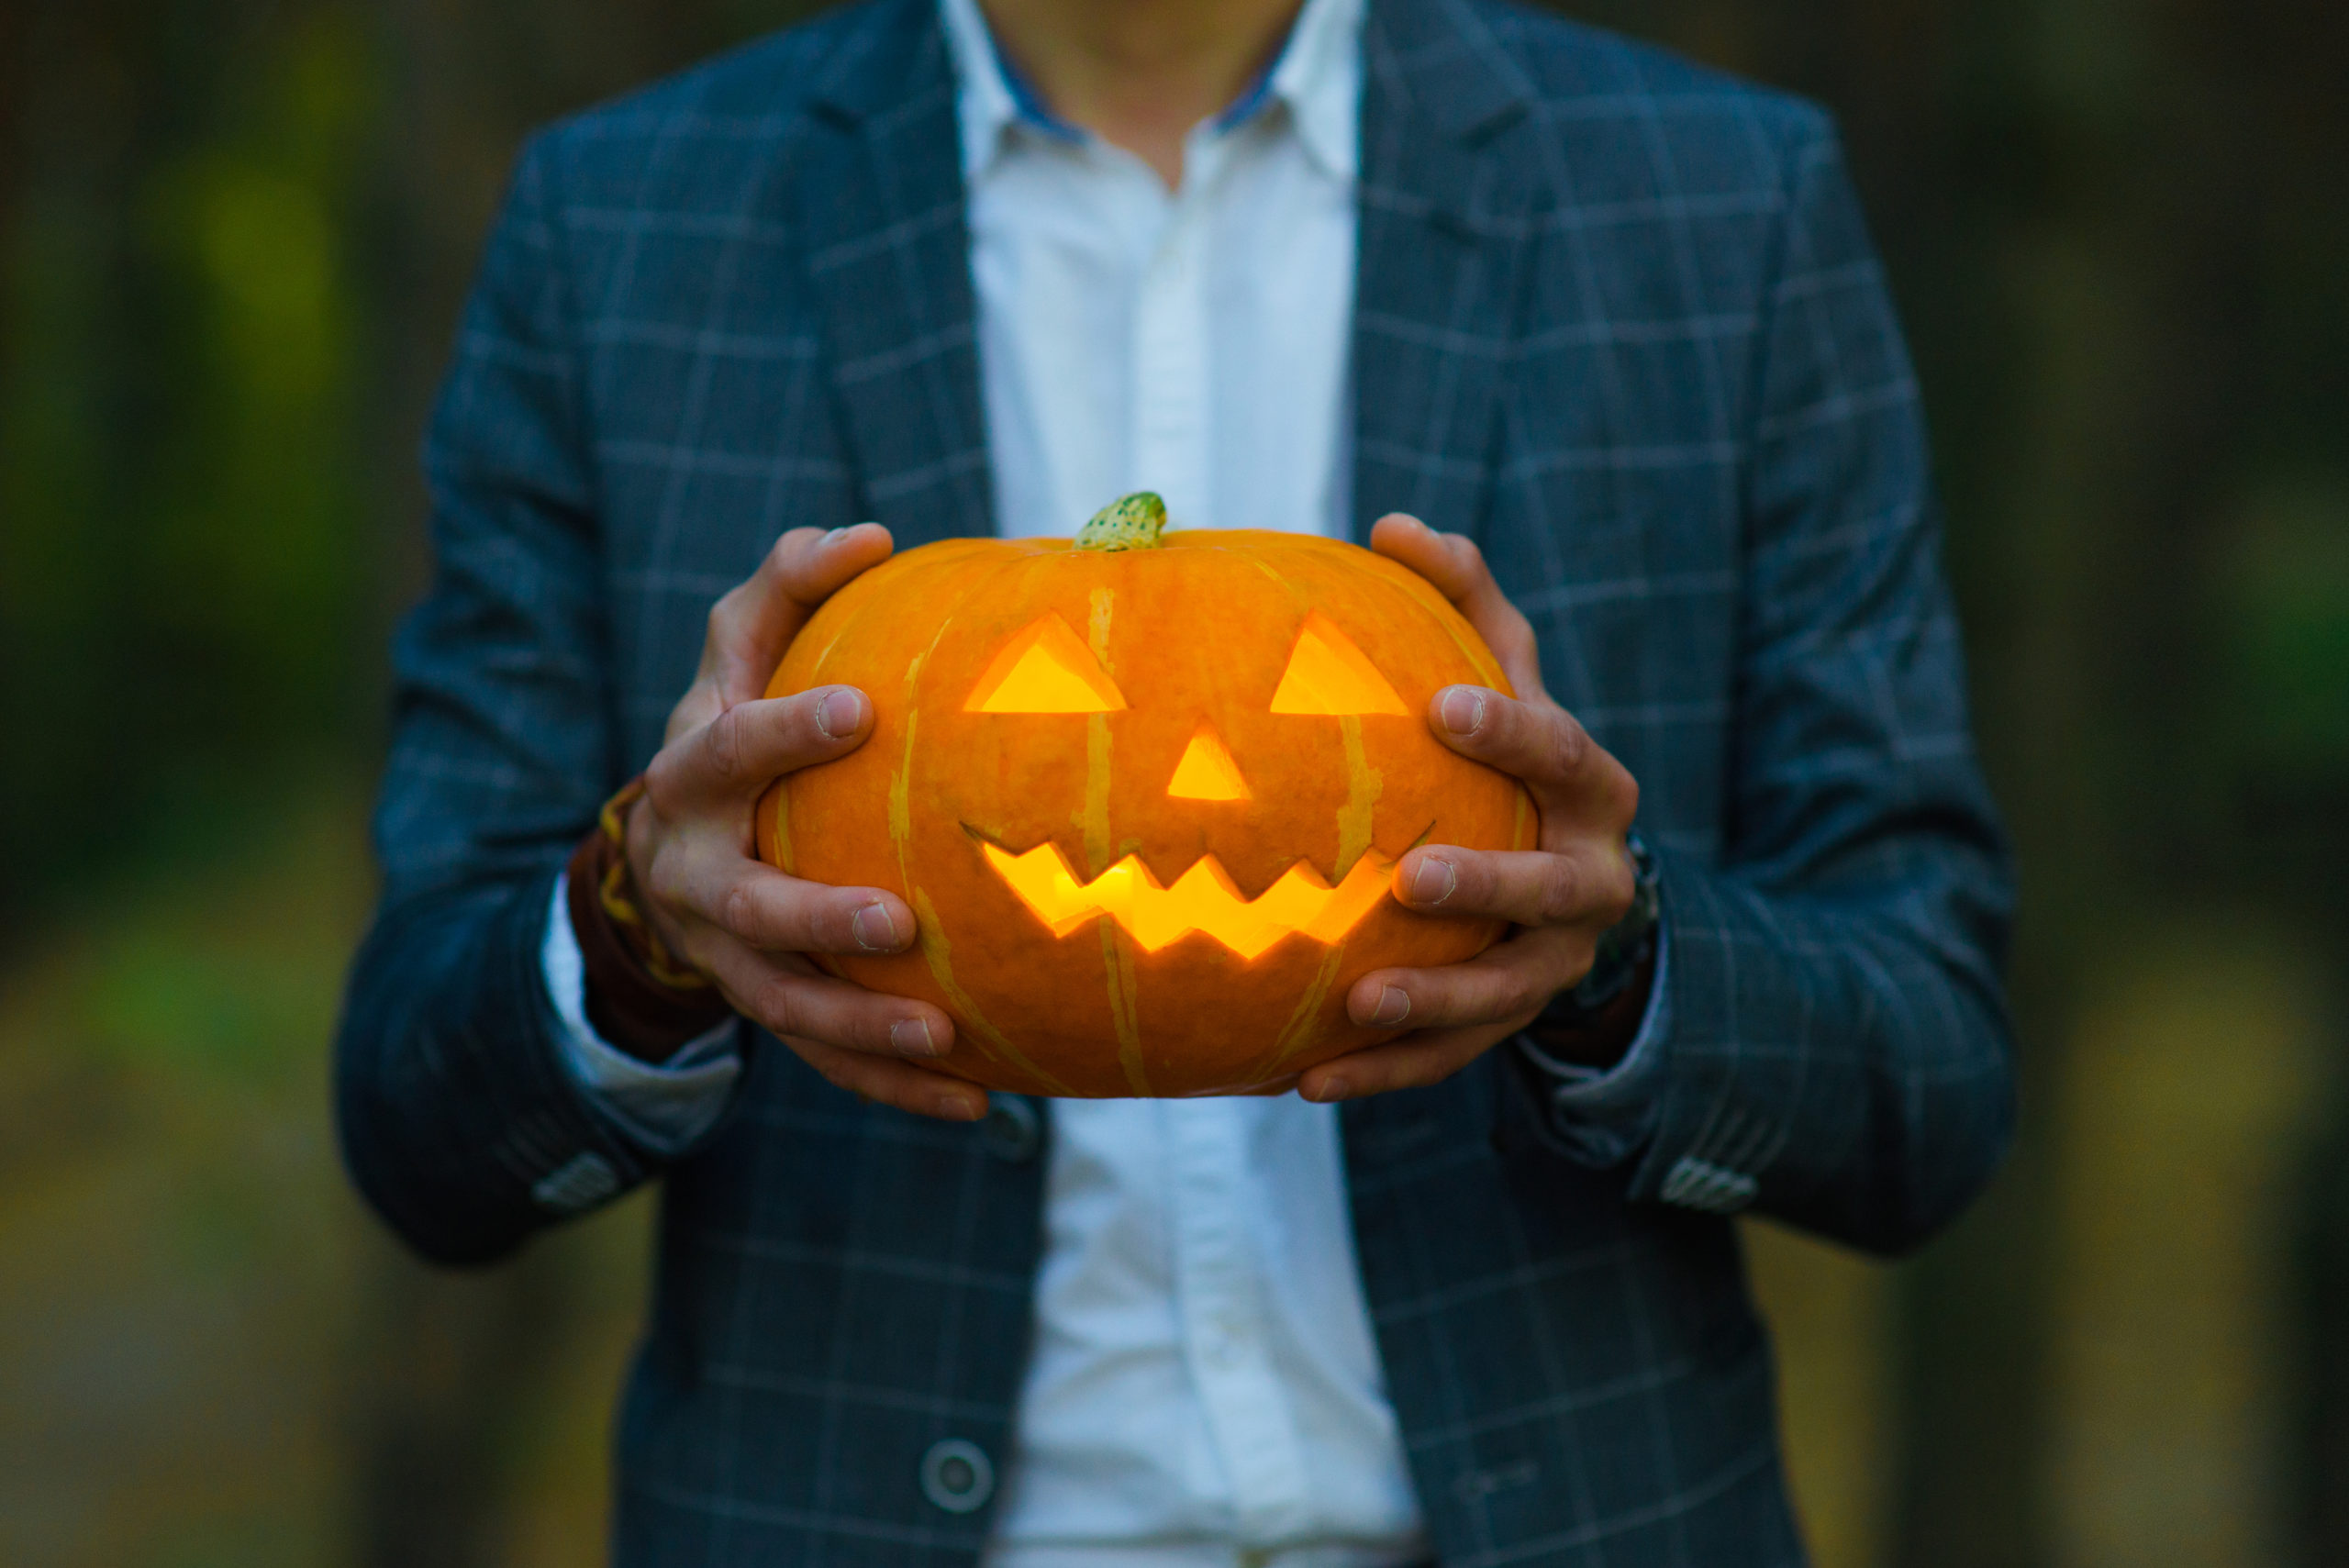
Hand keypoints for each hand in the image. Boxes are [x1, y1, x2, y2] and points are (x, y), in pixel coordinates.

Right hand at [624, 524, 986, 1122]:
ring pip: (789, 1005)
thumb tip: (869, 533)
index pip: (730, 748)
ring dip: (863, 1025)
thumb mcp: (736, 650)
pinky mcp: (769, 1011)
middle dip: (818, 915)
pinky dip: (895, 1087)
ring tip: (944, 1034)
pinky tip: (978, 1100)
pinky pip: (829, 1061)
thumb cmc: (728, 727)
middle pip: (752, 906)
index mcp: (692, 777)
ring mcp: (731, 957)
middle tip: (896, 918)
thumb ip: (788, 585)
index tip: (860, 708)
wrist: (664, 853)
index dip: (785, 729)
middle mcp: (701, 875)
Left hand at [1296, 514, 1642, 1103]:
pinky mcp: (1510, 1025)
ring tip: (1358, 1001)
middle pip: (1551, 889)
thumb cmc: (1513, 755)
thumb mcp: (1503, 670)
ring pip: (1504, 993)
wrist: (1567, 880)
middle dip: (1487, 883)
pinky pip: (1449, 1059)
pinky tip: (1305, 1081)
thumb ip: (1462, 601)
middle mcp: (1592, 879)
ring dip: (1434, 1000)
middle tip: (1412, 875)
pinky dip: (1383, 1073)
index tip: (1443, 706)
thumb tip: (1392, 525)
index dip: (1512, 730)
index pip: (1563, 753)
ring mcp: (1555, 962)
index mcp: (1591, 788)